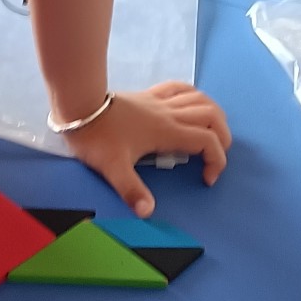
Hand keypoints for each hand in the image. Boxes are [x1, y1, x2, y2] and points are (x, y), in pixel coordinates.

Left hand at [61, 83, 230, 215]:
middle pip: (212, 116)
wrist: (78, 106)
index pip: (207, 141)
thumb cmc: (97, 137)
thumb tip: (147, 212)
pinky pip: (180, 88)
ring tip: (212, 133)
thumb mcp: (113, 168)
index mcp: (167, 131)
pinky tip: (191, 105)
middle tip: (215, 158)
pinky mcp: (149, 95)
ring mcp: (160, 101)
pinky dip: (194, 96)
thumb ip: (131, 190)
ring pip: (201, 99)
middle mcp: (169, 113)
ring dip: (214, 115)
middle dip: (223, 137)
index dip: (217, 160)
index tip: (205, 179)